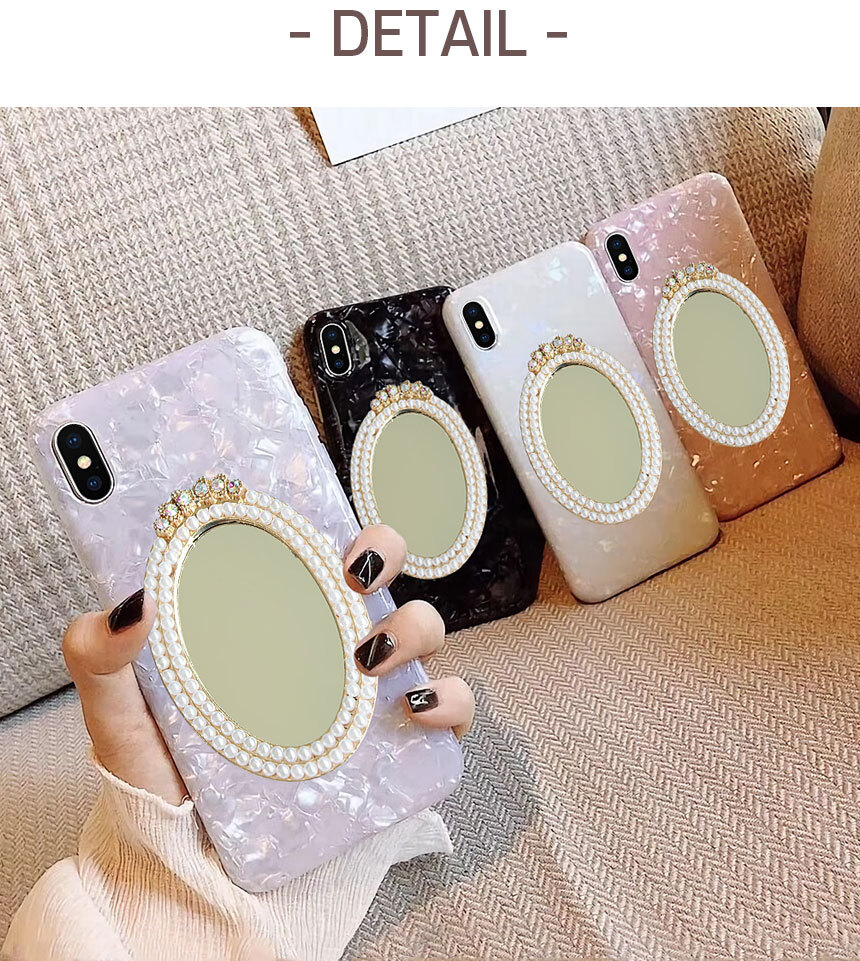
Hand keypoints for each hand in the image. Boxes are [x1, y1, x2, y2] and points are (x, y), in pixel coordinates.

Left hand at [62, 524, 474, 804]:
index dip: (322, 510)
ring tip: (368, 658)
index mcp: (273, 614)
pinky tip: (415, 709)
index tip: (317, 512)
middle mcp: (328, 642)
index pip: (313, 544)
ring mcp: (366, 691)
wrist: (190, 859)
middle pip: (381, 569)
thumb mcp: (119, 709)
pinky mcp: (395, 745)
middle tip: (349, 572)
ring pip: (424, 629)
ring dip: (411, 627)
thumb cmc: (165, 771)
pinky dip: (450, 701)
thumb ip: (101, 652)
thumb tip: (134, 600)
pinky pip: (449, 710)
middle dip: (382, 548)